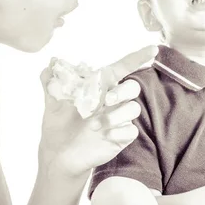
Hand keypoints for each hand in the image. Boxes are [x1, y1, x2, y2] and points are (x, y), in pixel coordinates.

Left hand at [38, 45, 157, 176]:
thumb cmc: (57, 125)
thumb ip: (52, 81)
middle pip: (133, 87)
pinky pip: (131, 130)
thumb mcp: (52, 101)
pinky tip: (104, 137)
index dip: (138, 57)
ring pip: (134, 109)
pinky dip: (118, 132)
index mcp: (101, 87)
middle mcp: (113, 100)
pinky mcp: (122, 137)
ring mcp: (119, 119)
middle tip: (107, 100)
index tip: (153, 49)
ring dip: (115, 115)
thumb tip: (51, 63)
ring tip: (95, 125)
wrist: (58, 155)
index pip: (123, 67)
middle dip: (123, 91)